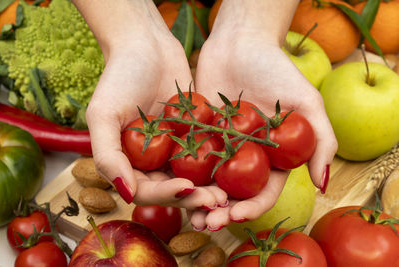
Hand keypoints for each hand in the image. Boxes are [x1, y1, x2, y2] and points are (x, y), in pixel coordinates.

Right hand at [74, 0, 227, 210]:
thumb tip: (126, 194)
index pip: (144, 191)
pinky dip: (218, 164)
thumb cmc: (120, 76)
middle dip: (193, 198)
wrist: (147, 44)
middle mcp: (151, 160)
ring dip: (208, 188)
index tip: (186, 188)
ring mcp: (173, 148)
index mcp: (128, 162)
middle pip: (172, 190)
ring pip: (192, 177)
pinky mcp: (193, 134)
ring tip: (227, 192)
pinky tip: (235, 167)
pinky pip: (206, 153)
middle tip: (216, 199)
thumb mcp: (103, 114)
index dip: (164, 195)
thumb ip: (107, 155)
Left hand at [191, 2, 336, 229]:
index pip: (263, 192)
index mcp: (272, 158)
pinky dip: (181, 174)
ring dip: (198, 200)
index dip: (251, 208)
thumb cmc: (276, 69)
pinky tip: (171, 185)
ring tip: (188, 213)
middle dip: (220, 211)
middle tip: (206, 223)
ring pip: (208, 181)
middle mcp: (245, 157)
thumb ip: (321, 141)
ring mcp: (220, 146)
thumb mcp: (306, 102)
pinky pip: (188, 158)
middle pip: (233, 194)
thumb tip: (325, 185)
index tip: (236, 215)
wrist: (240, 42)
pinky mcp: (197, 134)